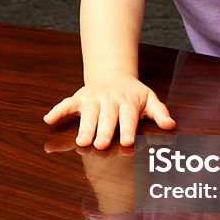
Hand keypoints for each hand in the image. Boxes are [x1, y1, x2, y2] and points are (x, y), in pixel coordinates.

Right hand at [43, 72, 175, 148]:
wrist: (113, 74)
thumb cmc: (133, 93)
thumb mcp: (149, 99)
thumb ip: (159, 112)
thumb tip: (170, 125)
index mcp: (127, 102)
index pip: (128, 116)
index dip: (128, 129)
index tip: (128, 141)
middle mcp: (109, 100)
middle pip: (107, 116)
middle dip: (104, 130)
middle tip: (101, 145)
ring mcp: (93, 98)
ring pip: (88, 113)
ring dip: (84, 126)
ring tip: (81, 141)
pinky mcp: (79, 98)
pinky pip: (67, 103)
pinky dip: (58, 110)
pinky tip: (49, 120)